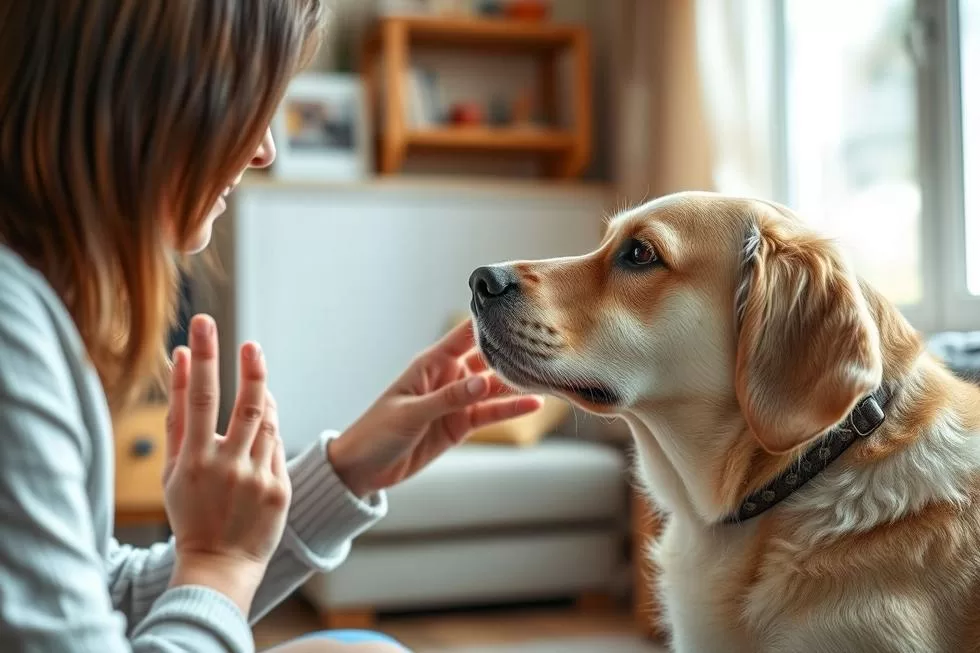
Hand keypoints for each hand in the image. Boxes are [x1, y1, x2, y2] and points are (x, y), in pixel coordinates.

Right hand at [163, 314, 290, 614]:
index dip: (202, 357)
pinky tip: (263, 419)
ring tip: (254, 375)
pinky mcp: (280, 489)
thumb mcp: (173, 469)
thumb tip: (178, 362)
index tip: (201, 325)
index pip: (198, 398)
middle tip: (251, 344)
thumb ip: (177, 417)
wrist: (220, 563)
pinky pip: (277, 445)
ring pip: (267, 423)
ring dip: (262, 397)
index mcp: (194, 461)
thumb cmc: (190, 511)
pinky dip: (270, 427)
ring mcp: (257, 479)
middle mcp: (228, 467)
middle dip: (249, 369)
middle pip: (246, 406)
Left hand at [327, 320, 543, 496]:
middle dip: (512, 353)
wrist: (363, 469)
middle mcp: (449, 376)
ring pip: (494, 388)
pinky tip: (534, 403)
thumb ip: (449, 398)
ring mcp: (457, 401)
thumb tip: (484, 383)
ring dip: (517, 383)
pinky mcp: (461, 425)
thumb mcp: (411, 413)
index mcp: (431, 363)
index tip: (516, 308)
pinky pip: (490, 413)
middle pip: (487, 360)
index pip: (466, 335)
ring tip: (547, 376)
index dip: (489, 321)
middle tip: (545, 345)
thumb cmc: (377, 432)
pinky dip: (511, 409)